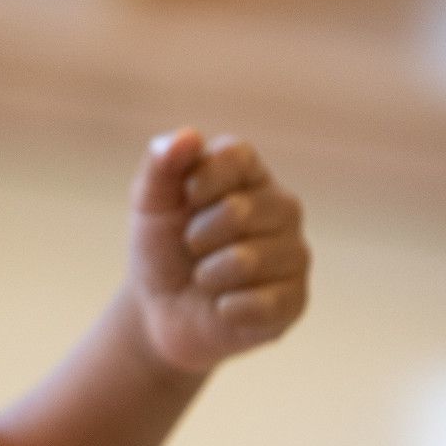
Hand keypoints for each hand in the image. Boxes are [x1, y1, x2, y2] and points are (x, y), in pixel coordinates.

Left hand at [126, 128, 309, 377]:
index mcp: (250, 174)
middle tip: (191, 247)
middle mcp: (282, 208)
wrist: (159, 310)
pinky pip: (262, 303)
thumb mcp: (149, 204)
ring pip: (248, 260)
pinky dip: (225, 308)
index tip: (185, 199)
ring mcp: (294, 254)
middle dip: (197, 235)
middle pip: (240, 211)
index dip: (203, 179)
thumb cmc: (161, 247)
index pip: (237, 156)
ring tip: (206, 278)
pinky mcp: (295, 300)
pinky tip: (223, 307)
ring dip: (208, 275)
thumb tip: (188, 135)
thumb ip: (161, 165)